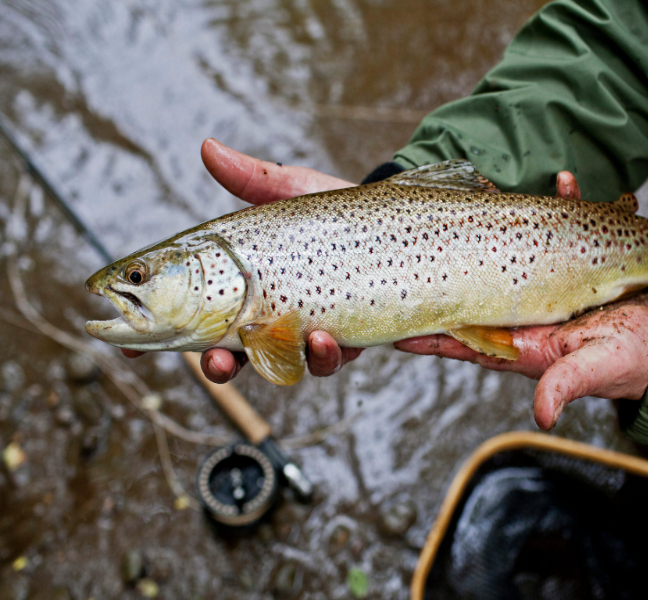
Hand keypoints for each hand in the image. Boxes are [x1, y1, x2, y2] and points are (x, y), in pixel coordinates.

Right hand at [122, 139, 362, 381]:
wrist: (401, 219)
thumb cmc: (337, 210)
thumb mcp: (293, 193)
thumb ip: (252, 179)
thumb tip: (207, 146)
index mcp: (255, 293)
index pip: (202, 320)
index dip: (168, 336)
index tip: (132, 345)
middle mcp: (283, 319)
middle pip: (245, 357)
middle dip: (228, 368)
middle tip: (219, 364)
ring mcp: (324, 330)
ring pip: (304, 364)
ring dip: (305, 359)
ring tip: (317, 336)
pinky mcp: (364, 336)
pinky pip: (353, 355)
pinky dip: (350, 351)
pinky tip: (349, 335)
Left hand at [394, 171, 647, 429]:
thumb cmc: (629, 362)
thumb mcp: (593, 370)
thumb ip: (565, 384)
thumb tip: (543, 415)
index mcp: (522, 342)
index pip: (465, 338)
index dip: (432, 334)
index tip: (396, 333)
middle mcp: (525, 312)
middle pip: (476, 289)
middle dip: (451, 267)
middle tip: (423, 244)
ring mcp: (545, 286)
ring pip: (512, 252)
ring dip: (502, 224)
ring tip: (490, 194)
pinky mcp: (573, 265)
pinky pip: (561, 230)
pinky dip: (564, 205)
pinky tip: (565, 183)